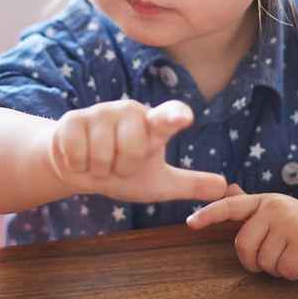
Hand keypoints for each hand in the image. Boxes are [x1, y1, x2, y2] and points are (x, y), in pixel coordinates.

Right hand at [48, 99, 226, 203]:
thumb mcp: (157, 182)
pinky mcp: (72, 120)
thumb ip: (190, 184)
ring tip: (98, 161)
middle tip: (117, 164)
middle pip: (132, 149)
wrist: (78, 166)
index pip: (169, 116)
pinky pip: (77, 152)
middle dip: (122, 168)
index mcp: (153, 124)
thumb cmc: (121, 170)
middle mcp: (129, 111)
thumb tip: (225, 187)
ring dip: (99, 169)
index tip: (184, 118)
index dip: (175, 117)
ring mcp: (99, 112)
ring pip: (102, 154)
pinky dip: (78, 165)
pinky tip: (80, 157)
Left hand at [186, 185, 297, 279]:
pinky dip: (293, 273)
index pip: (230, 207)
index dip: (208, 215)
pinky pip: (284, 270)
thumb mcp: (276, 211)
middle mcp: (274, 209)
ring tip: (294, 255)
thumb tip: (227, 189)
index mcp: (263, 202)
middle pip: (244, 246)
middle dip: (256, 261)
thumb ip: (251, 206)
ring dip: (278, 268)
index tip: (190, 224)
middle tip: (275, 256)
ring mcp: (290, 224)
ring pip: (265, 262)